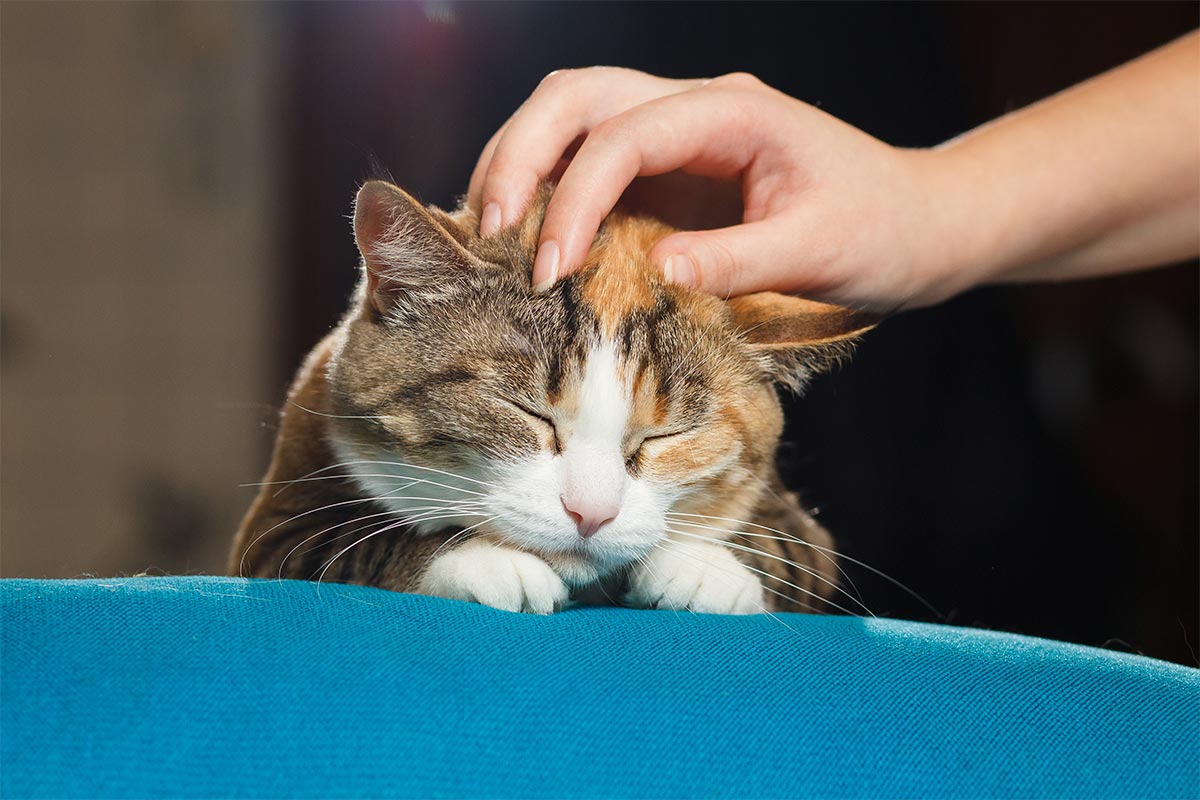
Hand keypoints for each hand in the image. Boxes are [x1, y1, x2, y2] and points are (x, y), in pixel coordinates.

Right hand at [468, 67, 954, 309]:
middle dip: (520, 156)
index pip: (625, 134)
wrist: (919, 225)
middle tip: (488, 233)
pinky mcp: (669, 173)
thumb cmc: (883, 231)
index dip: (574, 197)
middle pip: (576, 97)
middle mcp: (695, 108)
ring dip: (520, 166)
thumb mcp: (821, 252)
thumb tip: (655, 276)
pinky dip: (548, 193)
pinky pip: (589, 164)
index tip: (550, 270)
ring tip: (490, 235)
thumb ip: (738, 261)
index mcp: (734, 111)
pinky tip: (529, 238)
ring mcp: (678, 136)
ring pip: (571, 118)